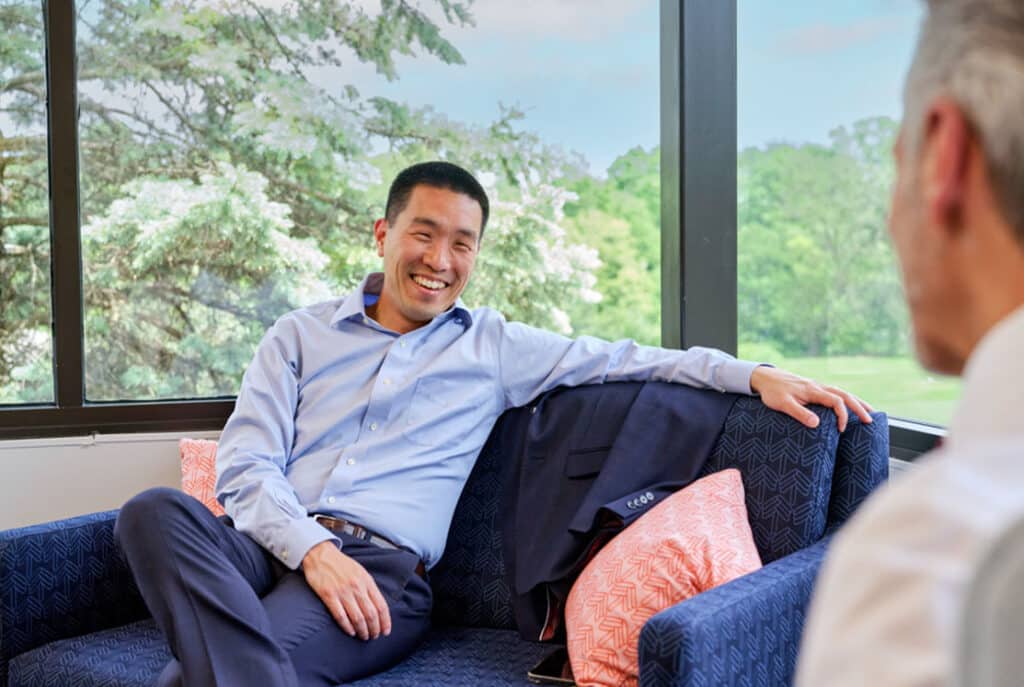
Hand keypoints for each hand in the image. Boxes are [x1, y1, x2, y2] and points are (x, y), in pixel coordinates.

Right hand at [302, 541, 390, 639]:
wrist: (321, 554)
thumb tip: (378, 606)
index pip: (381, 605)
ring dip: (362, 630)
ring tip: (363, 636)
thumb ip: (369, 588)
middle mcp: (357, 587)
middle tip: (374, 636)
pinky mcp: (329, 595)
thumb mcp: (360, 572)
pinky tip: (350, 632)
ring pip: (357, 617)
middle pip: (371, 614)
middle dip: (374, 629)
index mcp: (367, 581)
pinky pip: (340, 615)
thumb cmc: (341, 564)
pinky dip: (347, 626)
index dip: (385, 621)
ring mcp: (343, 591)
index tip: (386, 631)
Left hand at [749, 365, 873, 431]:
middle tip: (870, 420)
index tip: (841, 430)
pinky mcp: (814, 389)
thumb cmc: (772, 392)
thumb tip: (817, 424)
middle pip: (844, 395)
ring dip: (856, 401)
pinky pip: (835, 393)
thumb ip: (799, 413)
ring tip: (869, 412)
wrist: (764, 377)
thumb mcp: (783, 404)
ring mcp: (817, 387)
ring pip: (842, 392)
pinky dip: (846, 399)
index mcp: (813, 391)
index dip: (842, 415)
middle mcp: (818, 387)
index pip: (835, 401)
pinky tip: (850, 406)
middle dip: (859, 407)